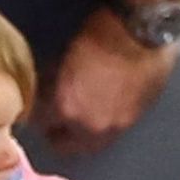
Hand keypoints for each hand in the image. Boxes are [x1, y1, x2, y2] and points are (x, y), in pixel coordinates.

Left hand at [39, 7, 177, 153]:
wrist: (141, 32)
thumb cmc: (97, 36)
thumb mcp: (64, 58)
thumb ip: (54, 83)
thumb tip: (47, 93)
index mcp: (67, 109)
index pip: (42, 125)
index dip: (38, 117)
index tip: (38, 110)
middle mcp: (92, 127)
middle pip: (70, 146)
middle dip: (61, 137)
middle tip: (57, 125)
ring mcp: (119, 126)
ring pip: (95, 142)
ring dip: (85, 134)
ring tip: (82, 119)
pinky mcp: (138, 118)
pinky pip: (115, 129)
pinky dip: (107, 123)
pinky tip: (106, 109)